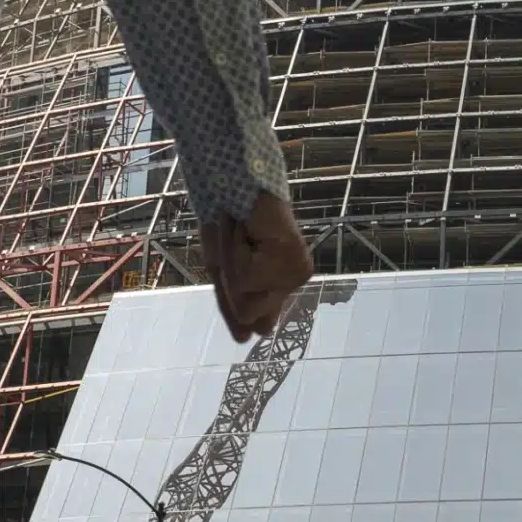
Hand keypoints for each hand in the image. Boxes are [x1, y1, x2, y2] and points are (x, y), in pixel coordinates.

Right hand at [200, 192, 312, 341]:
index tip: (234, 251)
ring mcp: (296, 274)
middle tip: (236, 238)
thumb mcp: (224, 268)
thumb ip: (233, 304)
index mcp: (279, 286)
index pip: (254, 320)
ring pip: (245, 298)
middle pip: (248, 314)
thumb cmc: (230, 220)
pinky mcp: (295, 264)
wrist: (236, 180)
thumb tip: (246, 340)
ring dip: (230, 259)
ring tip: (240, 230)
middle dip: (229, 276)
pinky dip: (234, 250)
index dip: (230, 295)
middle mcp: (293, 283)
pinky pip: (246, 279)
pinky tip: (246, 227)